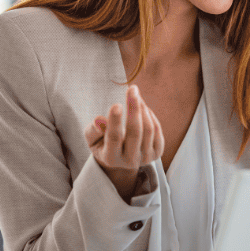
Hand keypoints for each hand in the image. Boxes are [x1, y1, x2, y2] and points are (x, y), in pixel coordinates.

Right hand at [85, 85, 163, 199]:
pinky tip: (142, 107)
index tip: (117, 104)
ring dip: (142, 108)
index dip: (115, 121)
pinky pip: (157, 130)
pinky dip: (149, 115)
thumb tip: (99, 120)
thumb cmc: (102, 143)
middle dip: (134, 108)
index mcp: (110, 158)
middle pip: (135, 132)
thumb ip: (93, 130)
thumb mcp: (92, 138)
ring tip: (135, 95)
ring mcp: (145, 158)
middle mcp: (129, 161)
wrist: (120, 159)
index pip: (114, 138)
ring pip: (148, 129)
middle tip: (132, 89)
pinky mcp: (157, 153)